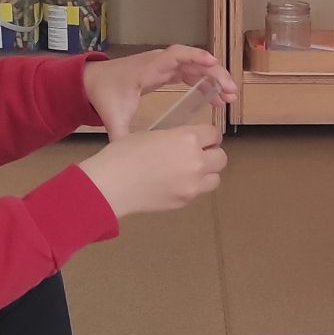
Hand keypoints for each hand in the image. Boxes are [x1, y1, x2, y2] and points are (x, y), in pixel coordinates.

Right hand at [76, 124, 225, 217]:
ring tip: (189, 172)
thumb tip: (183, 143)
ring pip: (215, 178)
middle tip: (198, 154)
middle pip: (221, 158)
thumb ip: (175, 138)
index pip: (214, 134)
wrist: (111, 184)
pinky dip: (192, 187)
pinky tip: (175, 183)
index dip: (208, 136)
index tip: (202, 139)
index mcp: (187, 138)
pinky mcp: (185, 200)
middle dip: (211, 154)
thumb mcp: (152, 135)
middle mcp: (196, 161)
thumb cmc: (124, 154)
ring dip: (207, 173)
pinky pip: (198, 192)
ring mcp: (193, 184)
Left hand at [84, 46, 236, 138]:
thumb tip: (125, 158)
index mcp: (148, 69)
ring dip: (214, 78)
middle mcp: (159, 63)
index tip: (213, 64)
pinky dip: (205, 82)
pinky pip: (191, 73)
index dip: (195, 57)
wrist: (92, 81)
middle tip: (231, 91)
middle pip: (193, 61)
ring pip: (195, 67)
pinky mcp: (166, 72)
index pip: (175, 56)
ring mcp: (164, 66)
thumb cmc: (104, 94)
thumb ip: (119, 135)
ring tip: (229, 97)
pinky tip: (216, 97)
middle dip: (214, 73)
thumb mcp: (112, 116)